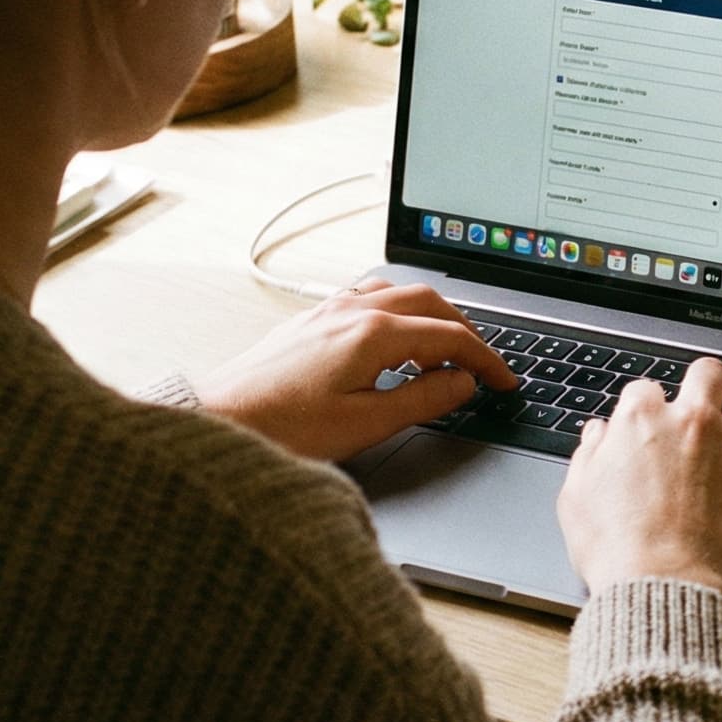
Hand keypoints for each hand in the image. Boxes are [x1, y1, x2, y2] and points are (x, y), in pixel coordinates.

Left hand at [191, 281, 516, 460]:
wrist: (217, 419)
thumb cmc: (282, 428)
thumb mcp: (365, 425)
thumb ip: (422, 400)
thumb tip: (461, 384)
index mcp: (373, 334)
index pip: (450, 337)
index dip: (485, 360)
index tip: (504, 381)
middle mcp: (353, 311)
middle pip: (430, 303)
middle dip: (466, 331)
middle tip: (484, 364)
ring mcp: (330, 310)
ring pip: (400, 293)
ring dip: (433, 315)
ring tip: (447, 349)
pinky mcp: (312, 320)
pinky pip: (370, 296)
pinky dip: (400, 311)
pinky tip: (395, 336)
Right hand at [556, 357, 721, 595]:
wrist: (660, 587)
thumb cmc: (616, 550)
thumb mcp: (576, 498)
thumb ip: (589, 455)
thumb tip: (598, 434)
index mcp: (642, 420)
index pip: (645, 388)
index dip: (645, 407)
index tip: (648, 424)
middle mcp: (693, 422)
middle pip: (708, 373)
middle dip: (705, 383)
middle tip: (703, 403)